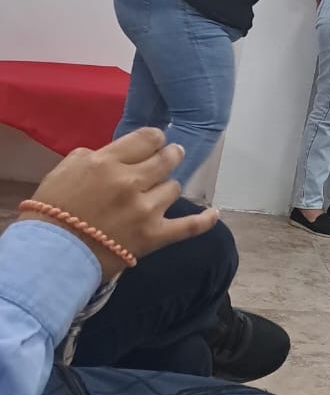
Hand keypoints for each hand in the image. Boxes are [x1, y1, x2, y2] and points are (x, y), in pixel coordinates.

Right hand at [29, 129, 218, 277]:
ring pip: (173, 188)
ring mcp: (145, 210)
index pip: (148, 138)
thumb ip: (94, 156)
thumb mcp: (65, 169)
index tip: (154, 143)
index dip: (154, 139)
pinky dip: (204, 221)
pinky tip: (214, 213)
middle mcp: (131, 182)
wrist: (50, 256)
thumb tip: (116, 154)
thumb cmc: (51, 211)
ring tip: (158, 191)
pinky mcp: (153, 237)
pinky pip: (188, 227)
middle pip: (166, 159)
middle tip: (170, 156)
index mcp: (108, 162)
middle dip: (170, 155)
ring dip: (167, 188)